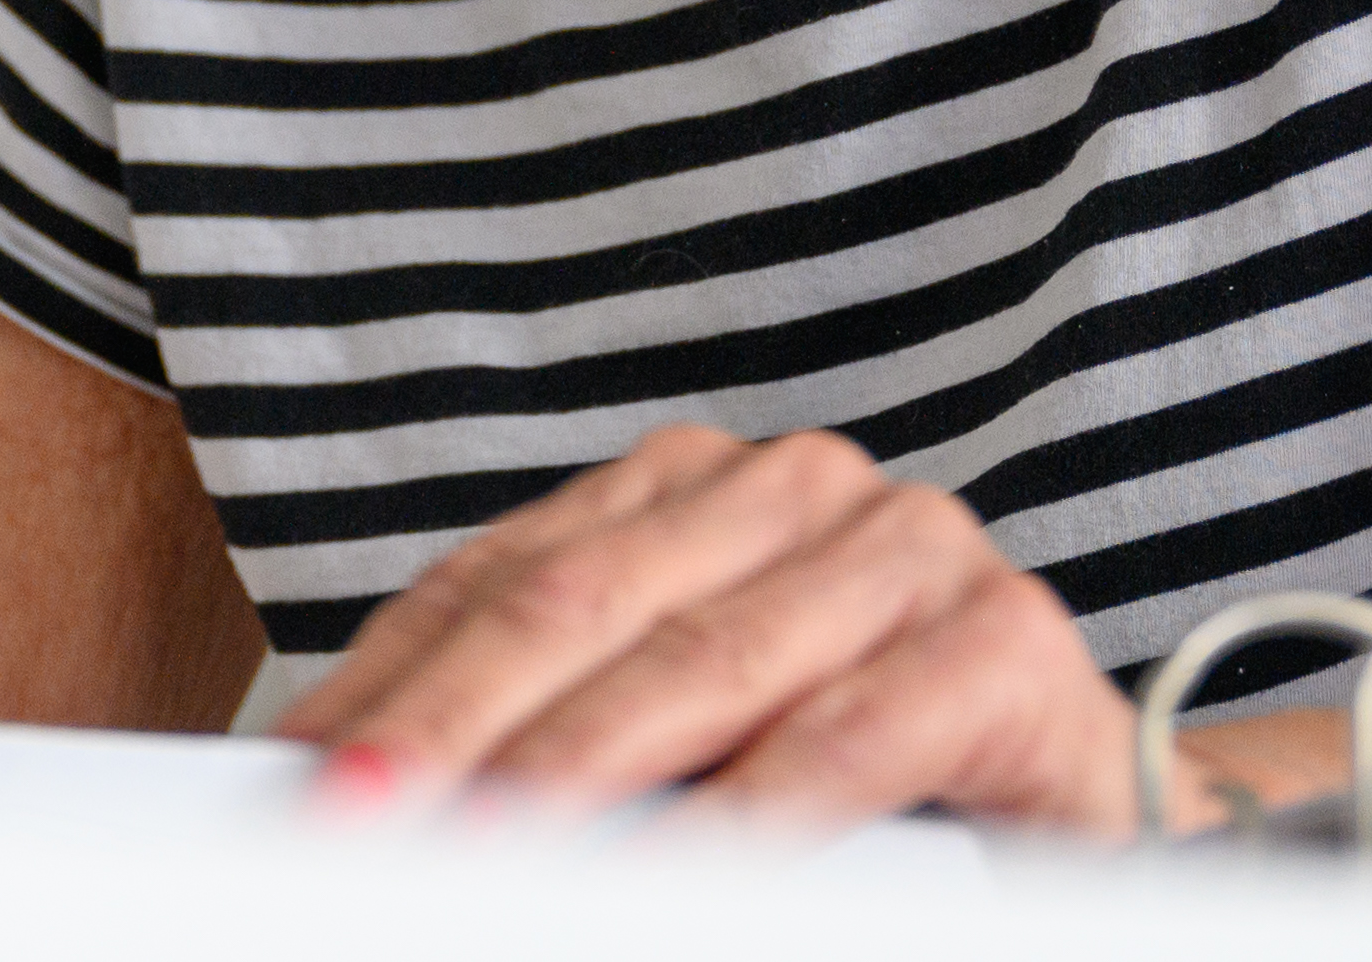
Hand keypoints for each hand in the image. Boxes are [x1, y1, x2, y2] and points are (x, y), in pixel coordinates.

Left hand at [272, 426, 1133, 834]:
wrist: (1081, 822)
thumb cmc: (861, 790)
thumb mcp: (675, 751)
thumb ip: (547, 741)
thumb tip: (357, 799)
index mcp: (689, 490)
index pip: (492, 582)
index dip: (382, 688)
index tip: (290, 788)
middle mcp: (792, 489)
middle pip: (568, 609)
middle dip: (439, 731)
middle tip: (344, 824)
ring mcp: (904, 546)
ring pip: (690, 667)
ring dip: (563, 777)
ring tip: (466, 856)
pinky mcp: (1001, 639)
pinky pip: (843, 737)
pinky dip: (739, 820)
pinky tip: (661, 882)